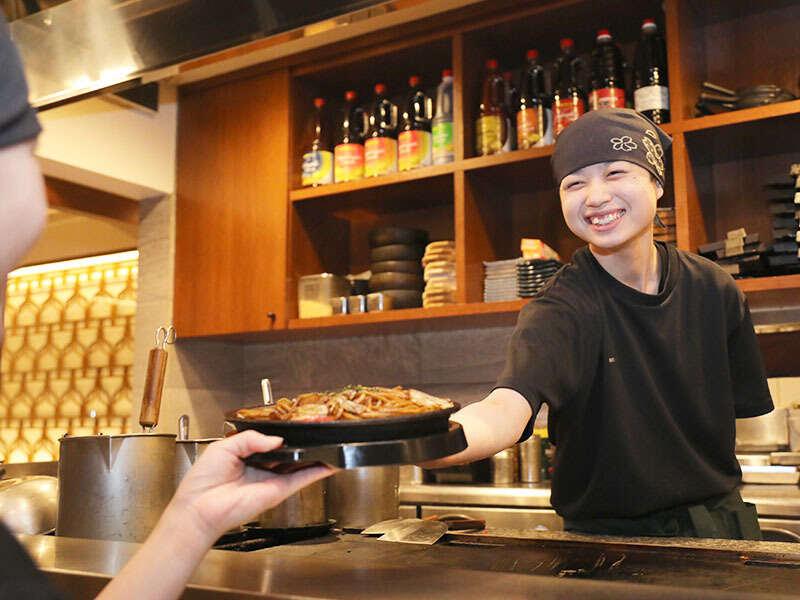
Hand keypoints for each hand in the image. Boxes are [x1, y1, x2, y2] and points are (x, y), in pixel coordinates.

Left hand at [168, 430, 333, 541]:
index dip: (285, 436)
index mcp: (248, 457)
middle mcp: (262, 469)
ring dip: (316, 458)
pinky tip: (329, 464)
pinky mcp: (277, 492)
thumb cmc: (203, 481)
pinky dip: (317, 472)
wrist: (199, 507)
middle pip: (289, 455)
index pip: (271, 444)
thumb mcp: (224, 446)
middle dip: (304, 445)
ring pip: (300, 466)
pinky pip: (301, 479)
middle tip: (319, 433)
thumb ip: (252, 438)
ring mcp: (271, 481)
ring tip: (331, 447)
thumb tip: (277, 440)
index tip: (299, 426)